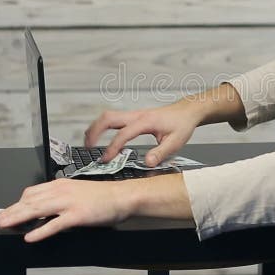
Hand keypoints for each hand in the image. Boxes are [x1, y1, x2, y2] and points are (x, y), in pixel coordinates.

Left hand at [0, 178, 130, 241]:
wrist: (123, 196)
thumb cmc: (103, 196)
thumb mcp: (77, 192)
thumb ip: (60, 198)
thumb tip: (43, 210)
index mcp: (61, 184)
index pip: (31, 193)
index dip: (16, 203)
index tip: (5, 211)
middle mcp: (62, 191)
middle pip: (29, 201)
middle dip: (10, 210)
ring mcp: (69, 202)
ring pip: (37, 209)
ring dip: (17, 218)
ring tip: (4, 225)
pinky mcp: (77, 215)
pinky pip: (54, 224)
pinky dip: (40, 230)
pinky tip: (30, 236)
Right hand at [85, 100, 201, 165]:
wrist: (187, 111)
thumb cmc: (182, 125)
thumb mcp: (176, 142)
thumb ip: (161, 153)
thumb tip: (146, 163)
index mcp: (146, 121)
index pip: (123, 134)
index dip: (113, 147)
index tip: (106, 159)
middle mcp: (136, 115)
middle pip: (108, 118)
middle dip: (94, 132)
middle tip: (88, 148)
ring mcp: (133, 115)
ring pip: (108, 116)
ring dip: (96, 128)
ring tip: (89, 144)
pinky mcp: (133, 117)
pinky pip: (113, 119)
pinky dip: (102, 127)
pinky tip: (100, 138)